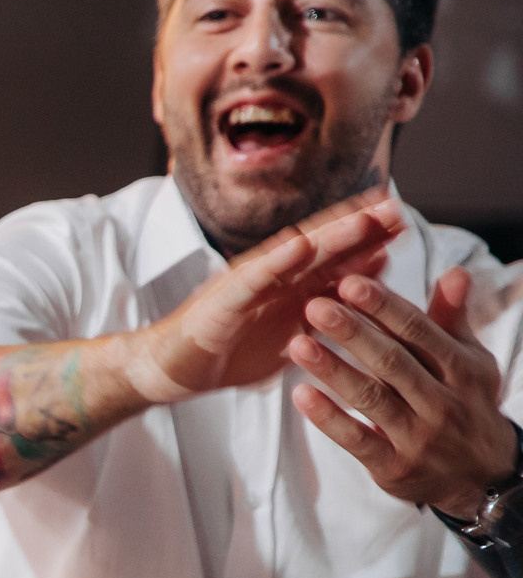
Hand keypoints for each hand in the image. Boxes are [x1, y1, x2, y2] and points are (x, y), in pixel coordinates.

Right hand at [121, 191, 403, 404]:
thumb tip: (371, 290)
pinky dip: (276, 262)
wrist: (173, 370)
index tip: (404, 220)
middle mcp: (273, 276)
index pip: (336, 255)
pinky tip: (299, 247)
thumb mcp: (292, 334)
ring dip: (329, 235)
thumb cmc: (230, 352)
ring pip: (295, 254)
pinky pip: (253, 278)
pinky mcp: (224, 301)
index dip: (369, 237)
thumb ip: (327, 310)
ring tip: (364, 218)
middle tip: (396, 207)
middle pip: (323, 245)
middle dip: (360, 226)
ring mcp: (248, 284)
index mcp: (291, 285)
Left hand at [286, 267, 515, 515]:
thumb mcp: (469, 361)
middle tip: (314, 305)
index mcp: (463, 369)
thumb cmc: (465, 402)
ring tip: (296, 343)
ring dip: (332, 370)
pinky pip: (357, 440)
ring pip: (371, 399)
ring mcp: (419, 438)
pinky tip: (299, 395)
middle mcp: (443, 402)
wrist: (481, 475)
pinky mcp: (394, 467)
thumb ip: (451, 319)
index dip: (384, 307)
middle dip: (352, 332)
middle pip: (392, 362)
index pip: (419, 332)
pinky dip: (328, 418)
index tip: (348, 282)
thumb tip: (455, 271)